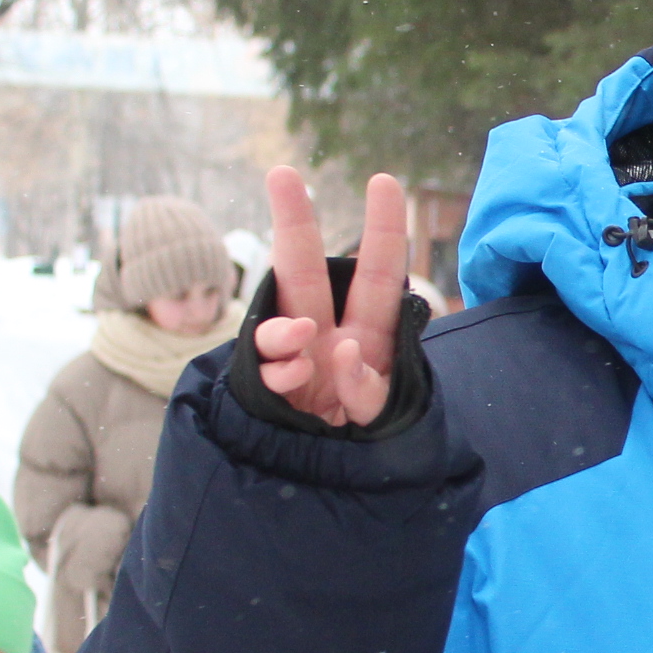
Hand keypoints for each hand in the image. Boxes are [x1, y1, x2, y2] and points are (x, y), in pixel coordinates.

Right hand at [256, 167, 409, 426]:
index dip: (383, 229)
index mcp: (368, 331)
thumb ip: (371, 388)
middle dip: (293, 222)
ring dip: (287, 328)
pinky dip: (283, 371)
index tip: (383, 181)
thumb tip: (343, 354)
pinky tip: (298, 379)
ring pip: (279, 321)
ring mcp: (294, 360)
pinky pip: (269, 370)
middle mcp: (327, 336)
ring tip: (303, 337)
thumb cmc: (365, 438)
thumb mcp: (384, 415)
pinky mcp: (268, 390)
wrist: (325, 480)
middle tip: (282, 173)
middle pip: (305, 271)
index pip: (377, 274)